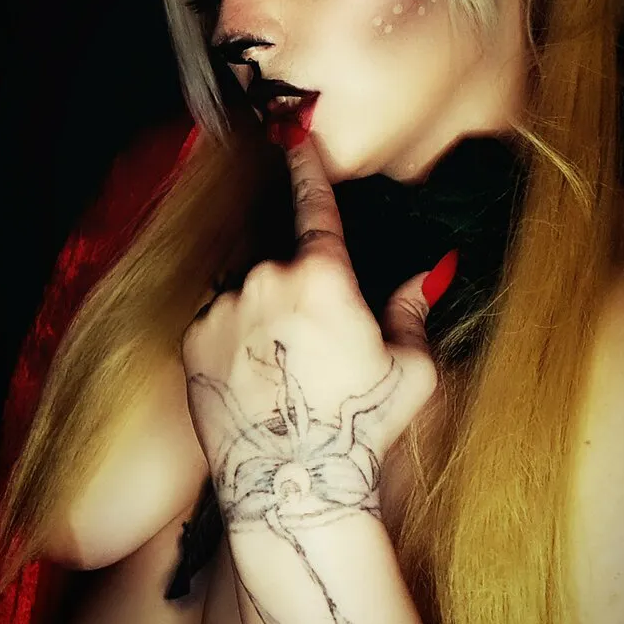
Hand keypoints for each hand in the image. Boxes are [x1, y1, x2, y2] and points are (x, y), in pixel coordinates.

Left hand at [180, 128, 455, 527]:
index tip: (297, 138)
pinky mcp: (193, 338)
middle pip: (283, 263)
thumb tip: (429, 273)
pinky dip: (234, 336)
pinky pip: (217, 318)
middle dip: (299, 289)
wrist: (290, 486)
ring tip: (282, 371)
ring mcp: (223, 307)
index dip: (308, 168)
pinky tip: (253, 379)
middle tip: (312, 348)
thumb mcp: (410, 372)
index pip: (315, 204)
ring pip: (247, 290)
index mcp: (323, 277)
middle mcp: (266, 279)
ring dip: (263, 313)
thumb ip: (414, 310)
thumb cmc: (359, 429)